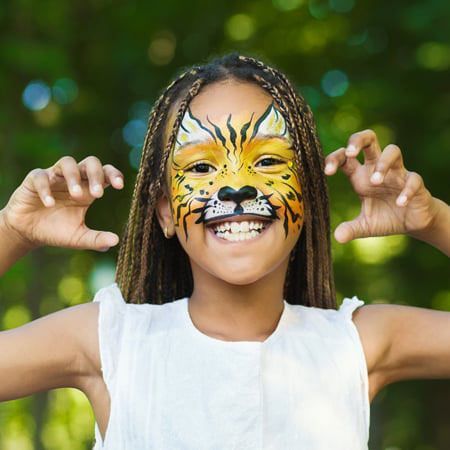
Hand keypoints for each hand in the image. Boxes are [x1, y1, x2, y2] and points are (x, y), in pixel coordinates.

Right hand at [1, 156, 123, 251]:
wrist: (27, 233)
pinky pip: (40, 176)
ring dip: (74, 176)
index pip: (105, 173)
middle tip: (97, 194)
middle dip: (96, 175)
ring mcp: (54, 177)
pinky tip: (49, 204)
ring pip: (67, 162)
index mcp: (88, 189)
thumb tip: (116, 242)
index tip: (119, 186)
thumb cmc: (56, 231)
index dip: (114, 175)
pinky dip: (46, 188)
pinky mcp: (33, 180)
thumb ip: (96, 239)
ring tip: (76, 195)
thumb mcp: (79, 237)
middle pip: (90, 162)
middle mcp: (74, 179)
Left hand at [324, 129, 438, 243]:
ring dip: (383, 164)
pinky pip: (413, 179)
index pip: (345, 158)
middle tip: (349, 152)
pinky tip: (400, 203)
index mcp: (360, 176)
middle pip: (369, 140)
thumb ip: (351, 229)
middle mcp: (377, 169)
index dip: (334, 159)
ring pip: (392, 151)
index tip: (327, 171)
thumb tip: (337, 238)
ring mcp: (397, 173)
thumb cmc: (384, 218)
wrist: (412, 224)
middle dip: (358, 140)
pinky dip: (406, 190)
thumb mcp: (365, 226)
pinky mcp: (415, 182)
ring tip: (375, 182)